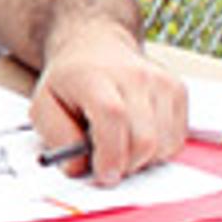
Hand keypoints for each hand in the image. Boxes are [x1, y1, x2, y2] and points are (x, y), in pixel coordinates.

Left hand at [27, 18, 186, 181]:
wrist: (95, 47)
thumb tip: (79, 168)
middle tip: (107, 164)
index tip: (103, 175)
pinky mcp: (178, 90)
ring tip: (121, 145)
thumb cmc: (70, 81)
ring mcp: (161, 81)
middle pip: (144, 138)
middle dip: (125, 165)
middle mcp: (134, 75)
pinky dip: (158, 150)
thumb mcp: (43, 106)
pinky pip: (177, 139)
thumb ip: (56, 138)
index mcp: (94, 76)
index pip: (112, 117)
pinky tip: (137, 135)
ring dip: (142, 159)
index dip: (110, 154)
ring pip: (164, 144)